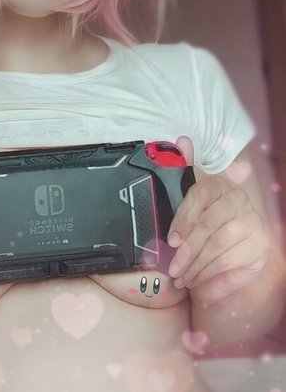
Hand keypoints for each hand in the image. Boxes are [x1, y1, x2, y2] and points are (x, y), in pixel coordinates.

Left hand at [166, 136, 269, 304]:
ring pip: (221, 251)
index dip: (184, 219)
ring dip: (198, 270)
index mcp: (223, 185)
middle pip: (211, 228)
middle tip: (173, 270)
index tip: (171, 240)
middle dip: (189, 253)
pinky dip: (214, 283)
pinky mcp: (259, 253)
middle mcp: (241, 204)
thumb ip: (184, 165)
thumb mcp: (191, 192)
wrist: (230, 240)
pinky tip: (200, 289)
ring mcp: (254, 229)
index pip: (202, 196)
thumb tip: (183, 140)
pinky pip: (235, 271)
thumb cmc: (204, 215)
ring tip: (182, 280)